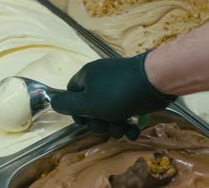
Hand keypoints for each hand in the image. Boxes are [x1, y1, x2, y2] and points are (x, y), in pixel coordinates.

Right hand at [51, 51, 176, 139]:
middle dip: (99, 122)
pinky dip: (129, 121)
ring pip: (110, 111)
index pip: (72, 94)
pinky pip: (125, 109)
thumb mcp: (87, 103)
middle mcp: (101, 79)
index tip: (86, 121)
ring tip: (124, 130)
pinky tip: (134, 130)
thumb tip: (53, 102)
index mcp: (86, 77)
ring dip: (115, 125)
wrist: (155, 82)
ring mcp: (119, 84)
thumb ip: (68, 105)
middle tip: (108, 127)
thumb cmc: (117, 94)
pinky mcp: (134, 91)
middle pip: (91, 106)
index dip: (77, 111)